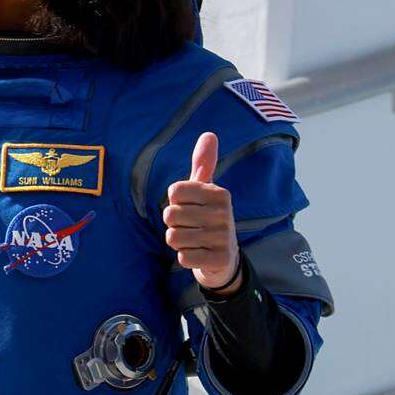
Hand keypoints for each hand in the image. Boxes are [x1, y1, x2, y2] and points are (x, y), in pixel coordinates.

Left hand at [163, 132, 240, 291]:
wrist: (224, 257)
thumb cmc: (207, 217)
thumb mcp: (205, 190)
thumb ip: (203, 163)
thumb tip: (209, 134)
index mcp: (219, 193)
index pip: (173, 192)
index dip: (174, 201)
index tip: (189, 206)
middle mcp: (224, 214)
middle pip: (169, 215)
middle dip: (174, 223)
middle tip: (191, 226)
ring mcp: (223, 238)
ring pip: (173, 237)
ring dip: (177, 241)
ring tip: (194, 240)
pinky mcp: (219, 260)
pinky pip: (182, 258)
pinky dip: (185, 257)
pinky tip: (199, 254)